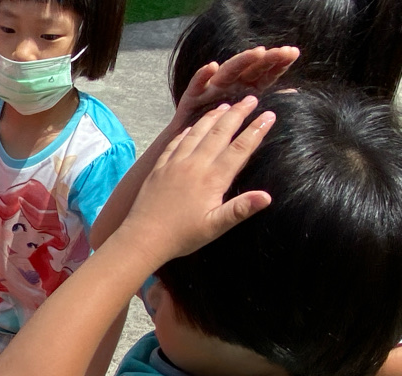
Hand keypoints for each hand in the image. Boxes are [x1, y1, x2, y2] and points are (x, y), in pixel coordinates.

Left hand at [120, 96, 274, 268]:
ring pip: (197, 132)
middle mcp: (194, 165)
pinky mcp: (159, 168)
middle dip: (237, 113)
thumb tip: (267, 197)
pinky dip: (187, 131)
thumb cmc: (181, 236)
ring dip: (212, 117)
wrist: (143, 238)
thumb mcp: (215, 227)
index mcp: (212, 179)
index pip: (240, 148)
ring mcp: (174, 164)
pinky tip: (191, 127)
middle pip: (220, 132)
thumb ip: (241, 209)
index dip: (256, 130)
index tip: (270, 115)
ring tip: (224, 106)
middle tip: (250, 99)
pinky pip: (175, 143)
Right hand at [174, 46, 298, 130]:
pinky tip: (212, 67)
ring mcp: (212, 89)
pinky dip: (202, 75)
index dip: (278, 63)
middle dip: (267, 58)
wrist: (192, 149)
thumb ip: (268, 106)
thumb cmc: (222, 136)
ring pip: (228, 71)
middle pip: (251, 68)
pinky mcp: (192, 96)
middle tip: (283, 51)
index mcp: (247, 90)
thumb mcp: (250, 122)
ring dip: (242, 61)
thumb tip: (294, 93)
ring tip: (258, 53)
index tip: (293, 54)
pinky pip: (197, 84)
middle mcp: (231, 85)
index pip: (266, 73)